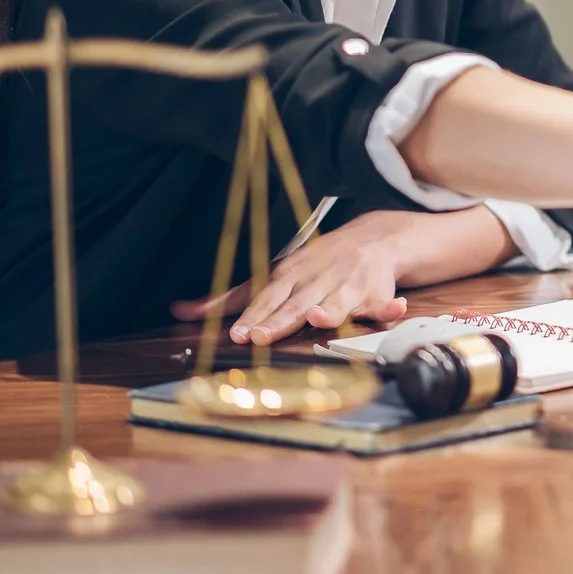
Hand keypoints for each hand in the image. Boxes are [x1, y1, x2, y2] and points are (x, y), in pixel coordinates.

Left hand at [173, 207, 433, 344]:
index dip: (252, 316)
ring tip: (321, 318)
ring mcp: (349, 285)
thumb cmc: (317, 264)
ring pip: (338, 300)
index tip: (239, 334)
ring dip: (332, 309)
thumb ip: (231, 298)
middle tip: (262, 336)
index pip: (268, 297)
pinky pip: (385, 301)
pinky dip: (390, 306)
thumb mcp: (273, 276)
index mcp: (291, 275)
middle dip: (281, 319)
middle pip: (296, 303)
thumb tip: (180, 310)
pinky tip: (393, 309)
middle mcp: (318, 279)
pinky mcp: (378, 293)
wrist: (375, 238)